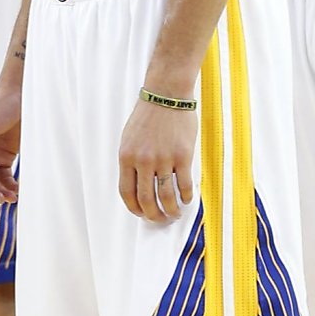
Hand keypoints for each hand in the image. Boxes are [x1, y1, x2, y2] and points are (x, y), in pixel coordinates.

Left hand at [118, 95, 197, 222]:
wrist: (166, 95)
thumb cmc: (148, 116)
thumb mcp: (129, 139)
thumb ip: (131, 162)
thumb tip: (137, 186)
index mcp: (126, 157)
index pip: (126, 193)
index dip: (134, 208)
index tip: (141, 214)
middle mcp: (143, 161)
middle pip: (146, 199)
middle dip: (153, 215)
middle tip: (160, 220)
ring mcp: (163, 159)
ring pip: (166, 196)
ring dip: (171, 211)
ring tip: (175, 214)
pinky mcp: (182, 156)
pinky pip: (184, 184)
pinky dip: (186, 197)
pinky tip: (187, 200)